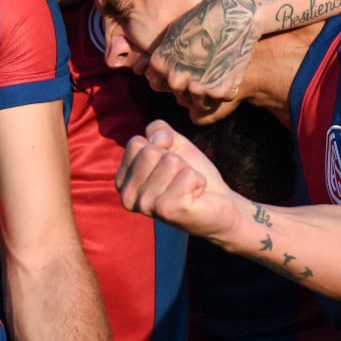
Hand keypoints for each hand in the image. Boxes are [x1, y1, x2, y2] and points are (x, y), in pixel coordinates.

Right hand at [116, 121, 242, 238]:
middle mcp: (127, 196)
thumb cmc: (191, 174)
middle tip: (180, 178)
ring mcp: (146, 205)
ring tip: (187, 187)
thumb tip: (158, 141)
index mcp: (123, 181)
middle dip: (175, 159)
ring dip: (188, 171)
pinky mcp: (167, 210)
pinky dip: (198, 180)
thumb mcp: (173, 144)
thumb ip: (158, 130)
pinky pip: (188, 175)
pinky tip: (195, 196)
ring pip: (170, 161)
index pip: (135, 143)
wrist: (217, 203)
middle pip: (151, 151)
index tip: (169, 165)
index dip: (161, 146)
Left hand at [143, 0, 259, 116]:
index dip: (174, 78)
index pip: (160, 85)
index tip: (187, 70)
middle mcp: (175, 78)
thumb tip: (166, 77)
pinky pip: (220, 99)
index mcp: (160, 64)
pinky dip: (227, 88)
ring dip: (209, 91)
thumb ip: (167, 58)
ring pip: (200, 102)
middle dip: (192, 86)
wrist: (235, 13)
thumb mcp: (175, 34)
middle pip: (181, 96)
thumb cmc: (205, 18)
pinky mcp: (220, 90)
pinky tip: (229, 70)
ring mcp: (197, 86)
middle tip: (207, 70)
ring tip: (218, 71)